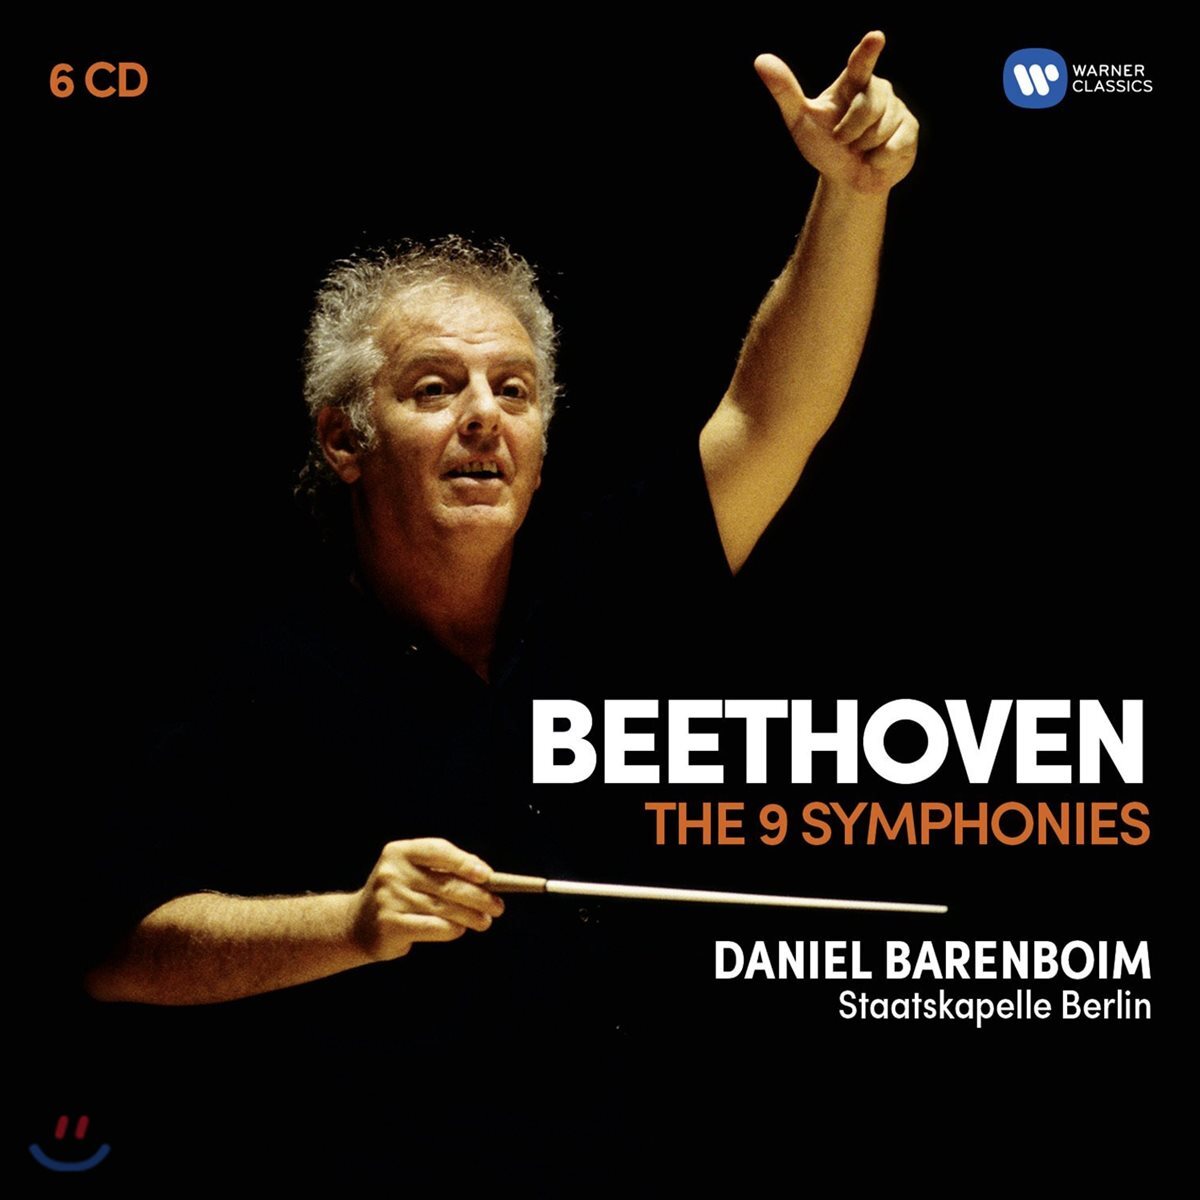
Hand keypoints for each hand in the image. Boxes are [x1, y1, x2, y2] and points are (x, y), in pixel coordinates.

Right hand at [350, 837, 503, 960]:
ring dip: (471, 917)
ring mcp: (389, 899)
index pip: (438, 850)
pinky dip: (452, 930)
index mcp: (400, 851)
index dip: (465, 862)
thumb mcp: (413, 873)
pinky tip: (460, 929)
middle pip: (446, 883)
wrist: (356, 924)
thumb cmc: (398, 895)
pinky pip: (434, 927)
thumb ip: (443, 871)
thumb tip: (485, 878)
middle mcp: (392, 872)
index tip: (487, 875)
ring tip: (485, 921)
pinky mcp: (390, 925)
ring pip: (444, 908)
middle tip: (497, 906)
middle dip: (478, 896)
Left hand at [755, 31, 917, 194]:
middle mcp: (878, 89)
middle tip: (844, 141)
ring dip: (864, 147)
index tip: (875, 37)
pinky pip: (894, 146)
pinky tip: (876, 157)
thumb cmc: (824, 145)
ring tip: (861, 147)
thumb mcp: (800, 120)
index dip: (868, 52)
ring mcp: (897, 108)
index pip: (860, 64)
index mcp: (852, 82)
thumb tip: (760, 60)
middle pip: (868, 107)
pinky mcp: (909, 130)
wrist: (846, 179)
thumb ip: (784, 91)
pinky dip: (879, 159)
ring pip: (882, 128)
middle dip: (850, 132)